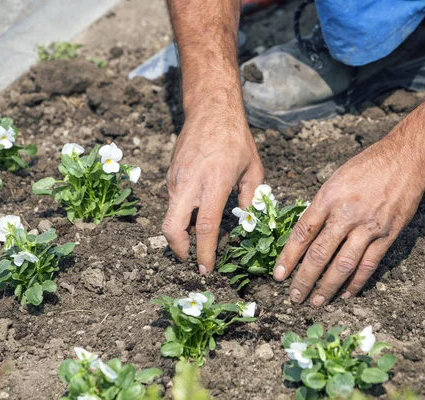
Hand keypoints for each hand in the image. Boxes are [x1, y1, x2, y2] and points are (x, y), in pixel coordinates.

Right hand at [162, 116, 263, 274]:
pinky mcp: (171, 174)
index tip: (206, 268)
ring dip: (182, 231)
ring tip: (199, 236)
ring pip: (171, 215)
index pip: (204, 226)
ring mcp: (176, 178)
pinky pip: (174, 201)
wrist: (210, 108)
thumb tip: (247, 222)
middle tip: (191, 260)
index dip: (204, 252)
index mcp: (213, 183)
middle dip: (179, 249)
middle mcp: (189, 183)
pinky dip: (182, 213)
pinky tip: (198, 211)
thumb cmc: (236, 138)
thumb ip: (251, 198)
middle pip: (172, 226)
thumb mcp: (253, 168)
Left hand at [274, 138, 424, 305]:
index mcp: (328, 197)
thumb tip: (307, 233)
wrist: (406, 159)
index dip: (288, 257)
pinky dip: (356, 282)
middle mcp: (346, 214)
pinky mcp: (387, 235)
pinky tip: (346, 294)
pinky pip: (368, 264)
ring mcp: (368, 227)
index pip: (302, 233)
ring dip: (327, 287)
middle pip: (319, 253)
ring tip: (316, 302)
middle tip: (293, 297)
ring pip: (343, 265)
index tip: (278, 274)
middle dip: (304, 279)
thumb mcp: (335, 179)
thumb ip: (322, 206)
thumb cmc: (367, 166)